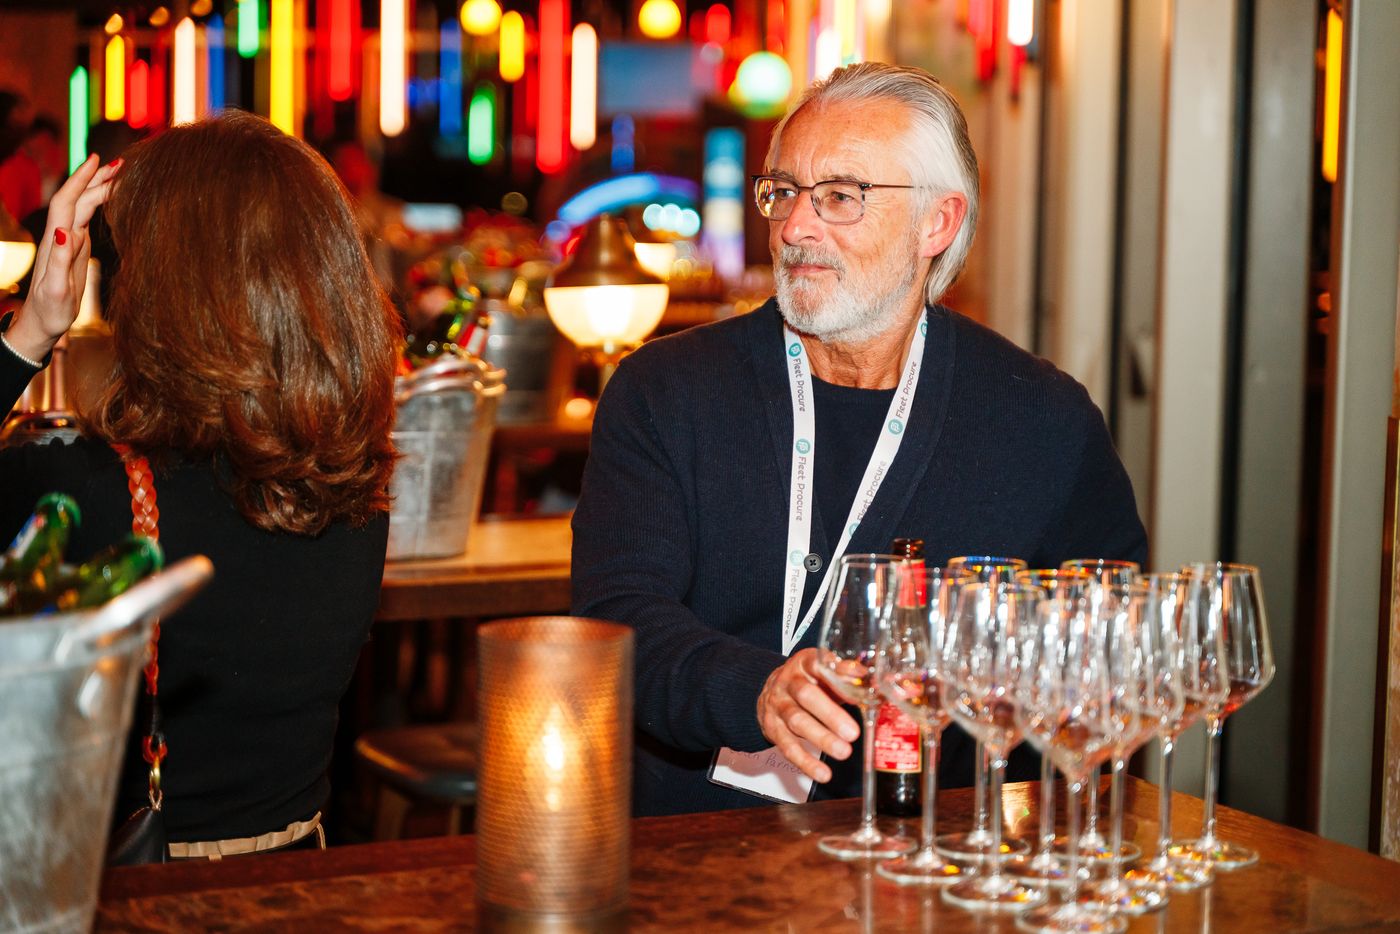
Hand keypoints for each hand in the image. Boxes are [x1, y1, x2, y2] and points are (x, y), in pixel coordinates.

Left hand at [6, 155, 120, 360]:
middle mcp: (62, 235)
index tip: (97, 161)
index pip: (68, 202)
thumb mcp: (55, 289)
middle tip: (121, 163)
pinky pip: (88, 216)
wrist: (43, 321)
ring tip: (120, 173)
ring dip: (99, 187)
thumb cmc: (50, 310)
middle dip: (96, 178)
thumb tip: (67, 231)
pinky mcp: (77, 247)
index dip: (81, 180)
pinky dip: (100, 202)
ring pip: (84, 205)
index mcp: (57, 241)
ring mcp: (70, 239)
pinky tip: (112, 197)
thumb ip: (60, 259)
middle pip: (78, 198)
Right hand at [756, 647, 860, 783]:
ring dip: (821, 738)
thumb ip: (851, 680)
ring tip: (843, 752)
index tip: (859, 680)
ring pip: (797, 721)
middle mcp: (788, 682)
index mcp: (804, 663)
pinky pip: (788, 746)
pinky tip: (823, 773)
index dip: (839, 672)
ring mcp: (778, 705)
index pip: (819, 664)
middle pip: (806, 695)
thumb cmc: (809, 682)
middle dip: (830, 714)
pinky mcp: (772, 728)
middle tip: (853, 732)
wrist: (772, 692)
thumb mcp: (826, 674)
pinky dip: (806, 762)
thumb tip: (890, 686)